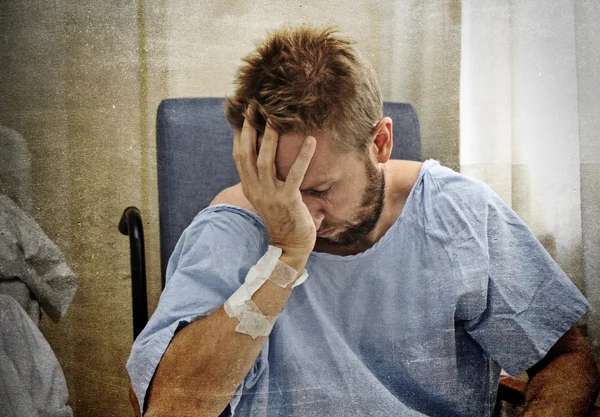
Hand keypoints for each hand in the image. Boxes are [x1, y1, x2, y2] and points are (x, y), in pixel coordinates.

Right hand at [232, 105, 316, 256]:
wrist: (290, 244)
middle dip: (249, 128)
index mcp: (249, 186)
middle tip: (254, 106)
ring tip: (275, 117)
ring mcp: (270, 195)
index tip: (242, 114)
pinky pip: (295, 174)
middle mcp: (255, 189)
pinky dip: (303, 156)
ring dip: (270, 137)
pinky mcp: (288, 200)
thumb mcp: (267, 196)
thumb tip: (267, 155)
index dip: (239, 134)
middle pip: (247, 154)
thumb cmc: (283, 217)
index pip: (239, 155)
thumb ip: (264, 177)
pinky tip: (311, 141)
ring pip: (265, 161)